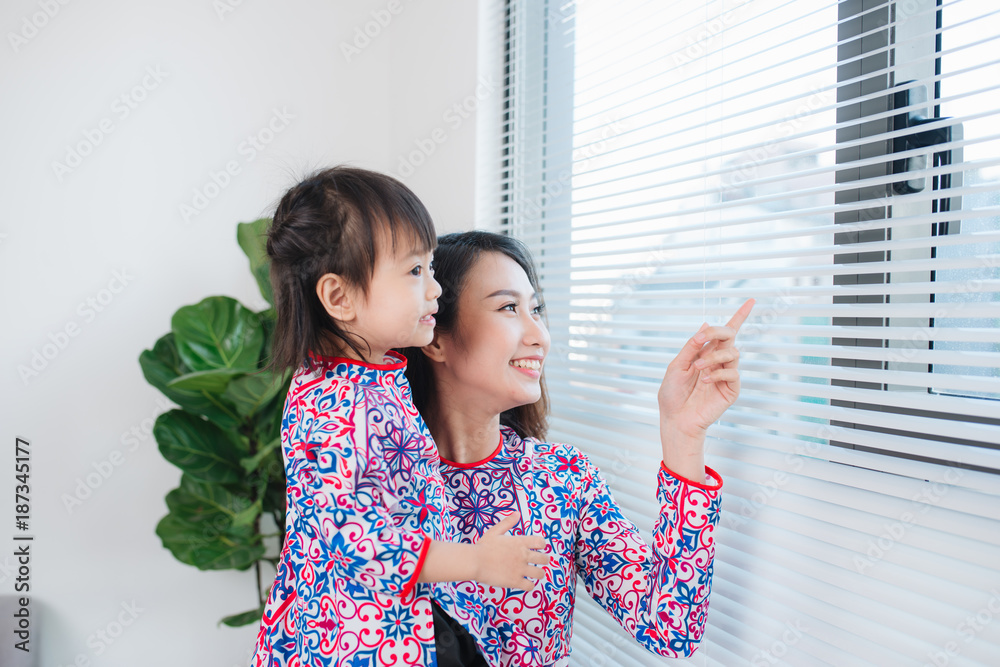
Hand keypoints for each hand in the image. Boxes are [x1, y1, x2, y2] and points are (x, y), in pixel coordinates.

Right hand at [472, 512, 548, 589]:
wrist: (474, 562)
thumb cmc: (483, 546)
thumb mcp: (495, 531)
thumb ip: (508, 522)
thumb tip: (517, 513)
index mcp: (519, 542)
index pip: (541, 542)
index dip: (542, 545)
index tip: (538, 548)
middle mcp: (523, 555)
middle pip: (544, 559)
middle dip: (543, 560)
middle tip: (538, 562)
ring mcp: (520, 569)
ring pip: (540, 574)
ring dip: (538, 574)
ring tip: (533, 574)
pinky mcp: (515, 581)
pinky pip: (530, 586)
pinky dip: (529, 585)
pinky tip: (524, 583)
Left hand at [658, 299, 753, 476]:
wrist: (675, 418)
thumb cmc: (672, 394)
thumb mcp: (677, 365)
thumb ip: (691, 347)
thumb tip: (705, 325)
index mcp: (705, 353)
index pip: (725, 332)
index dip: (740, 316)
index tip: (751, 300)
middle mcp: (718, 361)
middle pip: (729, 336)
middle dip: (718, 332)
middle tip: (701, 337)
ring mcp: (726, 374)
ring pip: (732, 353)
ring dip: (713, 357)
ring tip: (698, 368)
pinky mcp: (731, 389)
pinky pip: (732, 373)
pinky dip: (717, 373)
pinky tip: (705, 380)